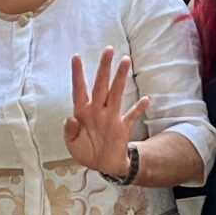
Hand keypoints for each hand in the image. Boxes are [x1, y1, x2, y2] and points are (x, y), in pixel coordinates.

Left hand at [63, 49, 147, 178]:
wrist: (102, 165)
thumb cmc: (85, 150)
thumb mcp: (71, 144)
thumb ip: (70, 131)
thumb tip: (70, 118)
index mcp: (82, 112)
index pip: (79, 89)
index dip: (77, 74)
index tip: (76, 56)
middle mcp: (97, 110)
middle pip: (101, 85)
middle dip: (104, 67)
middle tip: (108, 49)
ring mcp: (111, 117)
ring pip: (116, 94)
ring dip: (120, 78)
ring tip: (126, 61)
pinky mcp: (122, 128)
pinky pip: (131, 116)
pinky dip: (138, 109)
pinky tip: (146, 100)